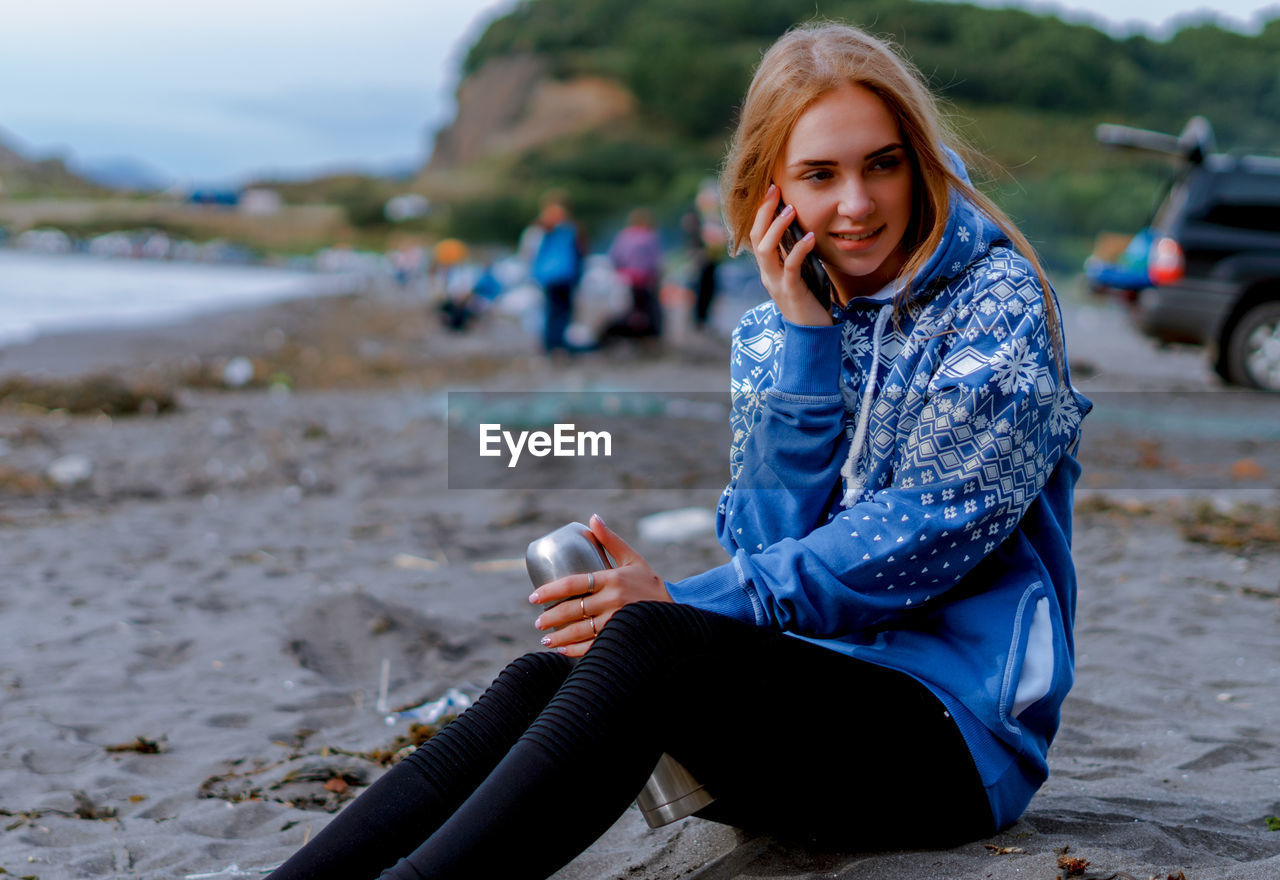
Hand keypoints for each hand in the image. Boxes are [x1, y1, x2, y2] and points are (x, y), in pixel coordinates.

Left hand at [529, 514, 669, 656]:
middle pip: (574, 609)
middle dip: (552, 617)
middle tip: (538, 621)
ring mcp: (617, 621)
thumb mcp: (633, 560)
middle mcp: (614, 600)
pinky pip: (594, 646)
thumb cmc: (649, 584)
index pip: (574, 583)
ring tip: (545, 639)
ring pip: (581, 630)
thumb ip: (610, 541)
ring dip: (560, 637)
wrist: (676, 611)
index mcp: (613, 579)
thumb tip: (592, 518)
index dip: (550, 590)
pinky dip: (576, 650)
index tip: (534, 597)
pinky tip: (562, 651)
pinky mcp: (622, 637)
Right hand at [749, 184, 832, 326]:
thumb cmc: (809, 300)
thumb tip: (803, 229)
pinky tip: (809, 237)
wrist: (811, 334)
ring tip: (791, 210)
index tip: (771, 189)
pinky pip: (790, 267)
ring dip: (777, 228)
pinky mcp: (790, 292)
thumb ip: (796, 254)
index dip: (761, 212)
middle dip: (763, 212)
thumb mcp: (800, 272)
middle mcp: (767, 274)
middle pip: (756, 238)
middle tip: (774, 190)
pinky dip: (798, 250)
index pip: (757, 234)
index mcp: (768, 268)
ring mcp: (776, 283)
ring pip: (766, 251)